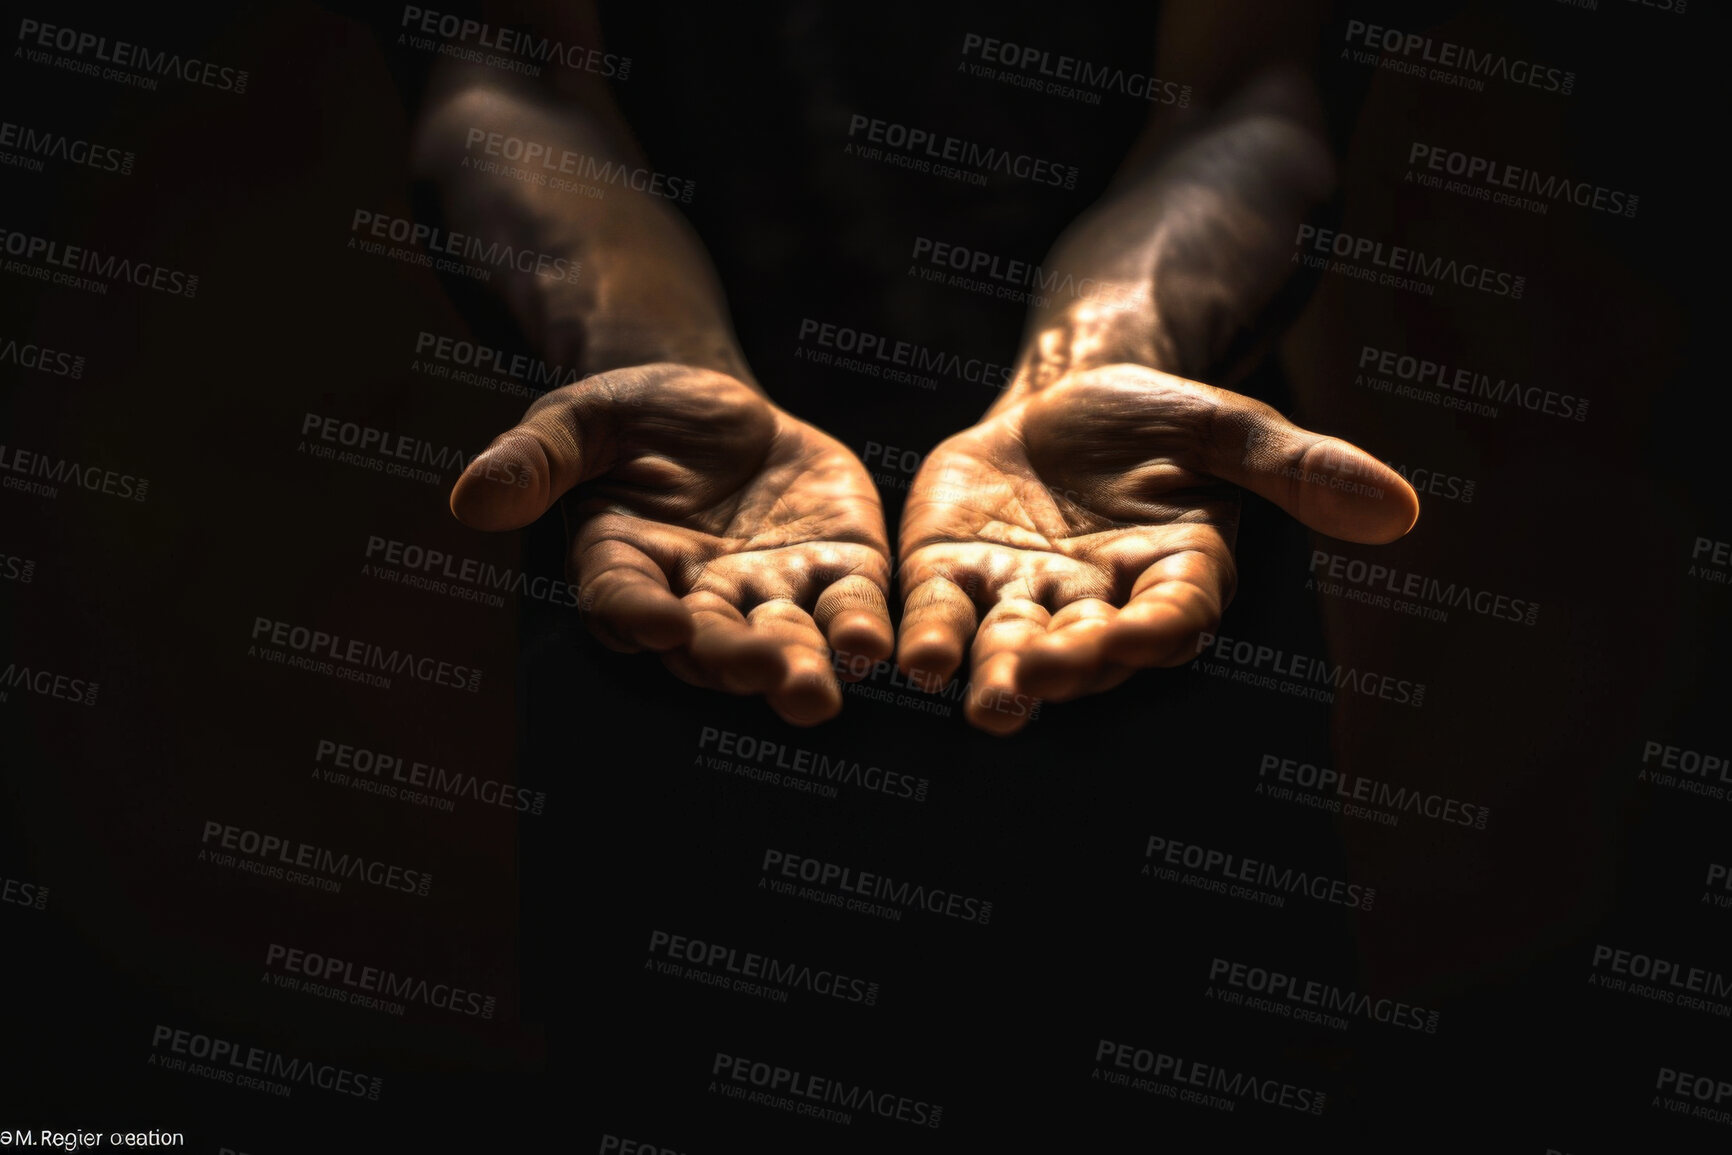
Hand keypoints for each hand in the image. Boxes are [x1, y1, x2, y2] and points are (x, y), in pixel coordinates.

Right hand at [450, 363, 893, 725]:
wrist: (718, 405)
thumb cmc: (631, 415)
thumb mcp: (577, 418)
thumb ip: (535, 459)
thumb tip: (470, 500)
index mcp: (622, 565)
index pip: (622, 601)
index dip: (638, 614)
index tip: (661, 622)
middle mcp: (694, 598)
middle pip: (709, 642)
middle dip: (735, 660)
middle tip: (764, 674)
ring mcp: (768, 592)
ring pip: (783, 641)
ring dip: (802, 668)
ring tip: (820, 692)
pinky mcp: (835, 570)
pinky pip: (849, 606)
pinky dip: (861, 629)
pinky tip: (879, 647)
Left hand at [895, 363, 1418, 734]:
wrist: (1070, 394)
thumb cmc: (1164, 417)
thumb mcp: (1232, 427)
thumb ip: (1302, 469)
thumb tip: (1403, 510)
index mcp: (1176, 580)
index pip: (1173, 618)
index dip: (1156, 631)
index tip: (1137, 638)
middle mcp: (1101, 608)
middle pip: (1085, 649)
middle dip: (1062, 667)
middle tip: (1032, 683)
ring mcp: (1025, 599)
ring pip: (1008, 645)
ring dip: (989, 673)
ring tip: (967, 693)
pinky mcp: (955, 577)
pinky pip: (940, 612)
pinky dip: (927, 635)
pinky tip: (908, 656)